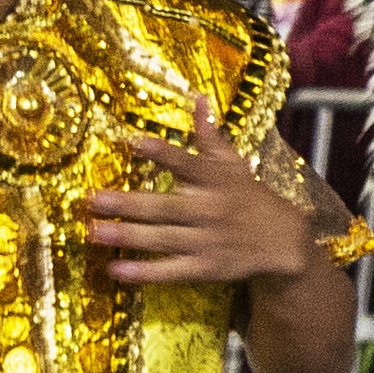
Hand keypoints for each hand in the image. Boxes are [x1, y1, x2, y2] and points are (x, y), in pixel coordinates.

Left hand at [82, 101, 323, 287]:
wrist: (284, 241)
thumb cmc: (249, 196)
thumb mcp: (233, 163)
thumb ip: (210, 136)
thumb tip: (198, 99)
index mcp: (215, 180)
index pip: (186, 163)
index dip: (160, 153)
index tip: (131, 142)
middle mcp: (209, 209)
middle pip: (163, 206)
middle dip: (126, 203)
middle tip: (89, 199)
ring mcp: (207, 241)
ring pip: (161, 239)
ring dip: (126, 236)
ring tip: (92, 231)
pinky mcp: (205, 268)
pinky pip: (170, 271)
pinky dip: (143, 273)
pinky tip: (114, 269)